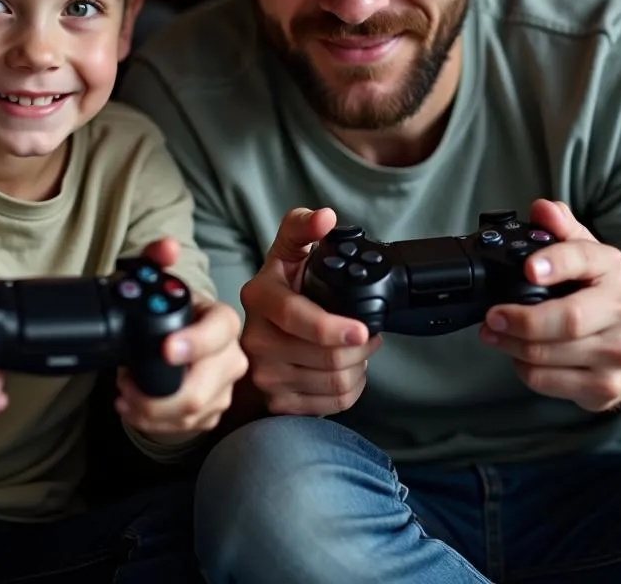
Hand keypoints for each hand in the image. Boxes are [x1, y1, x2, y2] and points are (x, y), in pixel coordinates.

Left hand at [115, 237, 248, 438]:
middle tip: (125, 384)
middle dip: (157, 394)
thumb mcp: (163, 283)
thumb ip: (157, 259)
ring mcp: (227, 388)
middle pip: (202, 388)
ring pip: (191, 413)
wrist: (183, 341)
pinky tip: (135, 409)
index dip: (194, 343)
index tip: (165, 350)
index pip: (219, 332)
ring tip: (124, 393)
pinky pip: (187, 428)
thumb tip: (166, 247)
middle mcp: (233, 356)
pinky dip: (155, 423)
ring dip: (150, 410)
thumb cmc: (174, 313)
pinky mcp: (215, 411)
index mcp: (224, 321)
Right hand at [239, 207, 381, 415]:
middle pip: (326, 356)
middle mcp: (255, 339)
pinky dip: (350, 387)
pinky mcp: (277, 403)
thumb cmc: (281, 291)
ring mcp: (264, 374)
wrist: (256, 338)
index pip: (296, 317)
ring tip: (354, 347)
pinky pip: (332, 403)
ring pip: (334, 381)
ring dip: (358, 365)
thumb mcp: (287, 252)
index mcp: (258, 296)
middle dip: (360, 345)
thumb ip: (302, 227)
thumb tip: (325, 217)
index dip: (332, 327)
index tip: (362, 329)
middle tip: (366, 331)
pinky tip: (344, 368)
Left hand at [479, 199, 620, 410]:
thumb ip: (561, 228)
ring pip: (551, 355)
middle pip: (567, 320)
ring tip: (494, 333)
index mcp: (611, 271)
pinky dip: (524, 369)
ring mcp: (618, 353)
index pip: (583, 260)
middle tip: (491, 316)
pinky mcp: (605, 387)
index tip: (529, 268)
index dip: (555, 263)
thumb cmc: (601, 294)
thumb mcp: (585, 254)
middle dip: (520, 320)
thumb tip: (542, 208)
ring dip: (511, 345)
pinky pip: (549, 381)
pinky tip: (518, 356)